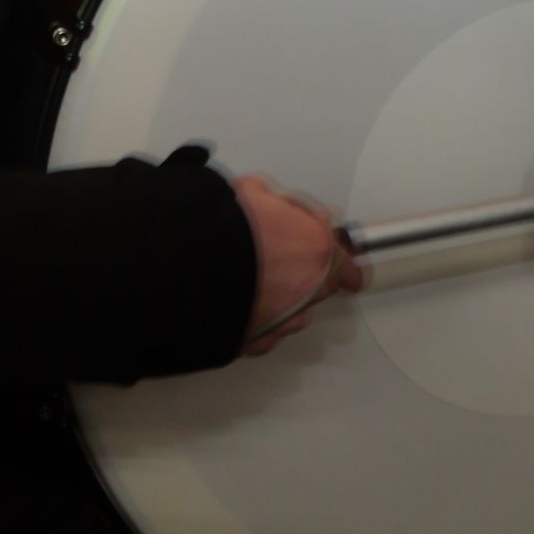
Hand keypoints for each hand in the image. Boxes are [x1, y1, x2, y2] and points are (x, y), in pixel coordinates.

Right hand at [233, 175, 364, 354]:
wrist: (188, 265)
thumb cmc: (223, 229)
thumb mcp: (252, 193)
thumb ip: (275, 203)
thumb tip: (272, 205)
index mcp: (316, 248)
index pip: (345, 258)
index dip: (341, 257)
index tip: (342, 260)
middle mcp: (308, 290)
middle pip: (321, 287)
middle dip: (305, 275)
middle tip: (280, 261)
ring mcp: (285, 320)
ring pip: (293, 313)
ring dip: (281, 300)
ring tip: (250, 282)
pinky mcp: (259, 341)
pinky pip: (266, 331)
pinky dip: (256, 319)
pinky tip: (236, 303)